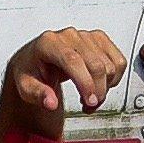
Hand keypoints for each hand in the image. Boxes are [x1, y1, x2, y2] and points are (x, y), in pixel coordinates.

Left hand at [2, 26, 130, 129]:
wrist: (35, 60)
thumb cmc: (30, 72)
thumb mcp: (25, 88)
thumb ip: (38, 95)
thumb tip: (50, 103)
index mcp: (48, 43)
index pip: (72, 60)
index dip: (85, 82)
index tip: (90, 101)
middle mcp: (68, 36)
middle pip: (95, 64)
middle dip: (97, 90)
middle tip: (89, 106)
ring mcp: (86, 36)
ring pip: (109, 64)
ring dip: (105, 87)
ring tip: (91, 98)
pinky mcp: (99, 39)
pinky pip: (118, 60)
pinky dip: (114, 78)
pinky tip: (101, 85)